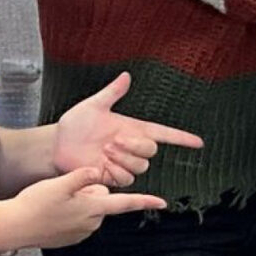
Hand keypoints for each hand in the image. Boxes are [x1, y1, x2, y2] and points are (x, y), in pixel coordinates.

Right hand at [6, 166, 164, 250]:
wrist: (13, 227)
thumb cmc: (34, 205)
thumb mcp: (60, 183)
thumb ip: (83, 176)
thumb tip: (99, 171)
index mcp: (93, 208)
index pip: (126, 203)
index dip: (146, 201)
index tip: (163, 203)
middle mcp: (91, 223)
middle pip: (101, 200)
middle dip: (90, 192)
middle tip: (66, 190)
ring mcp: (80, 233)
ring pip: (88, 210)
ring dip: (78, 203)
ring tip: (55, 201)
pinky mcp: (68, 239)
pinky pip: (76, 221)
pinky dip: (68, 214)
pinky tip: (52, 211)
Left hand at [51, 73, 202, 186]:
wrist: (57, 146)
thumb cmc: (75, 125)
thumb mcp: (92, 106)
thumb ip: (111, 93)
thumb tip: (125, 76)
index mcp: (133, 129)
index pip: (165, 134)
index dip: (182, 138)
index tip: (198, 142)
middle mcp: (131, 147)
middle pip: (151, 151)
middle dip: (135, 146)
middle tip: (113, 141)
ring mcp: (123, 163)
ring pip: (140, 166)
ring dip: (124, 159)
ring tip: (105, 151)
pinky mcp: (113, 177)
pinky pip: (126, 179)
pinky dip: (117, 172)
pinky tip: (104, 165)